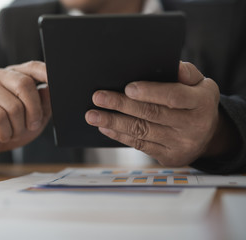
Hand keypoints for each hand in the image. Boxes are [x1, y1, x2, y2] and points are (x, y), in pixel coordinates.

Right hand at [0, 61, 50, 158]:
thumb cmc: (12, 125)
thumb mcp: (35, 116)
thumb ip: (44, 102)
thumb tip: (51, 89)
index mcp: (15, 74)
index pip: (33, 67)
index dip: (46, 73)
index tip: (57, 83)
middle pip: (25, 85)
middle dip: (34, 111)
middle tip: (32, 125)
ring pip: (13, 106)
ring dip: (18, 128)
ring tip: (13, 132)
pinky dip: (5, 133)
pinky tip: (2, 134)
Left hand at [85, 62, 220, 166]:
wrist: (209, 135)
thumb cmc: (197, 102)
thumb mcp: (200, 83)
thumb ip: (186, 73)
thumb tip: (171, 66)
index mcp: (201, 102)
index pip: (174, 96)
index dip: (150, 92)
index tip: (128, 88)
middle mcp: (193, 125)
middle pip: (152, 114)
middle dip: (121, 105)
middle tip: (99, 97)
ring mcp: (180, 144)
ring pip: (141, 132)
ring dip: (114, 123)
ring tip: (93, 115)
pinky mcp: (169, 157)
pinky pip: (140, 146)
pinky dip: (120, 136)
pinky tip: (105, 128)